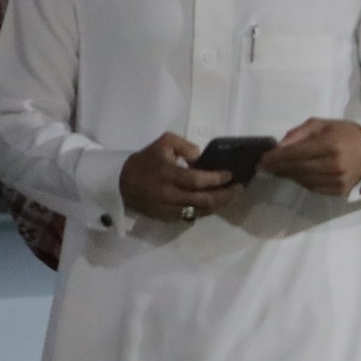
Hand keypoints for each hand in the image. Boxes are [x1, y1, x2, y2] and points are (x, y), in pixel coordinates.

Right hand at [119, 132, 236, 222]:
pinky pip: (191, 216)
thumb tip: (201, 158)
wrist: (121, 183)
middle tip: (239, 188)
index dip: (217, 179)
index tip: (230, 175)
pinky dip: (205, 210)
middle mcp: (169, 195)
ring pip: (200, 211)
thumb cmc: (145, 160)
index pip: (198, 181)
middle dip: (225, 195)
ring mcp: (168, 209)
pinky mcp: (167, 218)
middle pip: (204, 200)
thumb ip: (185, 146)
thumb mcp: (163, 143)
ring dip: (219, 204)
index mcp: (168, 174)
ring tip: (232, 195)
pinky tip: (215, 202)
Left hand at [260, 118, 360, 196]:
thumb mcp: (322, 124)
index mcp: (330, 144)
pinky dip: (302, 181)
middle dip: (278, 167)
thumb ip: (299, 133)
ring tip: (278, 170)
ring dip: (288, 176)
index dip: (276, 157)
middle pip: (296, 169)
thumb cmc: (345, 133)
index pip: (295, 154)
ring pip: (303, 180)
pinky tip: (296, 175)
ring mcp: (337, 180)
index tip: (262, 158)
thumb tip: (279, 147)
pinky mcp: (339, 191)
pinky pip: (313, 188)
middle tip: (264, 166)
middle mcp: (333, 165)